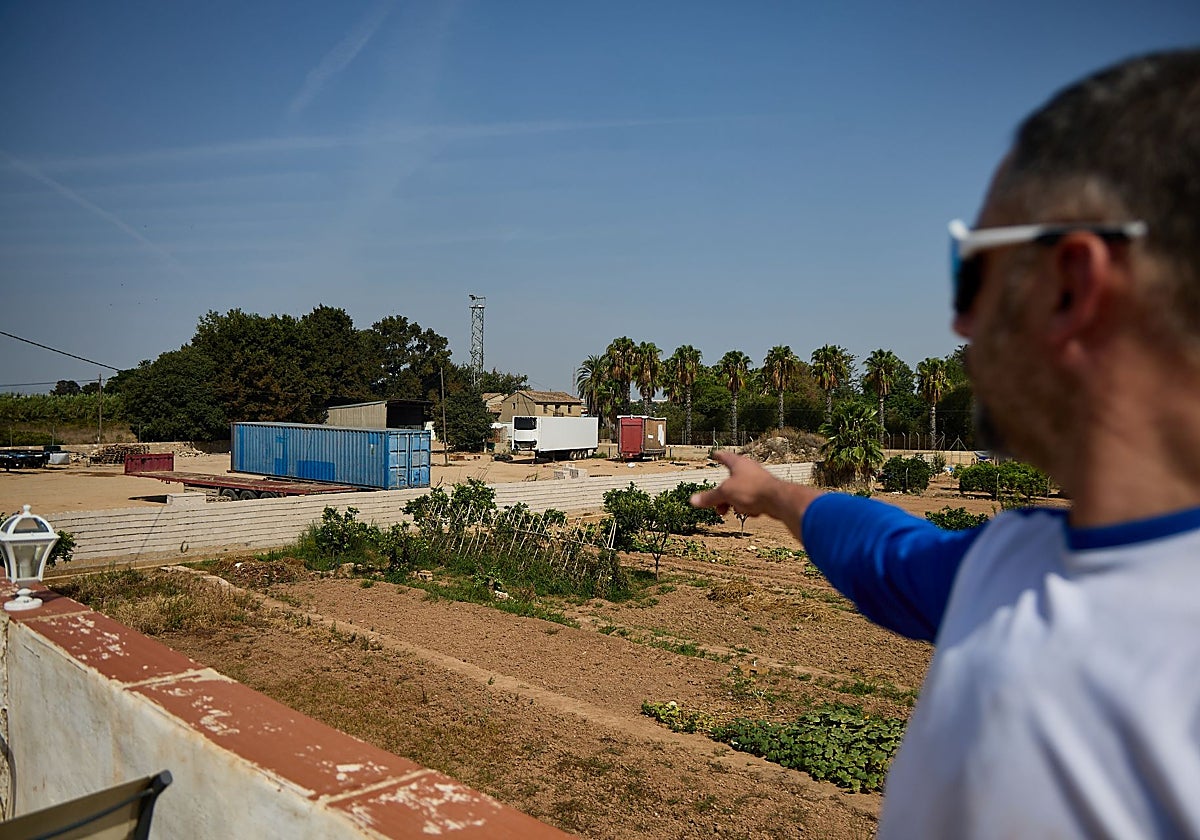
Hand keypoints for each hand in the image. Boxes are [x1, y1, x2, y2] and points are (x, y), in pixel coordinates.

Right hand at [690, 451, 820, 540]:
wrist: (779, 500)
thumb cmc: (752, 490)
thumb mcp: (725, 494)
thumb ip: (709, 498)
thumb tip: (692, 500)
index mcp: (738, 463)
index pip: (725, 456)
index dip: (718, 456)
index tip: (714, 454)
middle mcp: (749, 469)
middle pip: (730, 480)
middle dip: (722, 495)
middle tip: (717, 507)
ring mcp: (758, 480)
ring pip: (740, 492)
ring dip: (735, 503)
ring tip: (734, 511)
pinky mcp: (766, 493)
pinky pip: (751, 500)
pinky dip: (748, 507)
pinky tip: (752, 513)